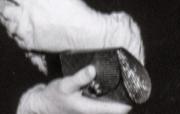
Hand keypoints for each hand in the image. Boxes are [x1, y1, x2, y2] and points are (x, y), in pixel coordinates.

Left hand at [0, 0, 106, 52]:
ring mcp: (27, 32)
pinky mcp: (32, 44)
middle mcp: (26, 17)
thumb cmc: (74, 9)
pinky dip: (15, 34)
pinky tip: (17, 31)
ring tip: (6, 17)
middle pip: (4, 9)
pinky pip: (17, 40)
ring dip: (6, 20)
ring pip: (8, 26)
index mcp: (32, 1)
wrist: (84, 32)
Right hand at [17, 65, 131, 113]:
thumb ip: (79, 78)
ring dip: (118, 97)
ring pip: (111, 107)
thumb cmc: (53, 97)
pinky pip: (104, 105)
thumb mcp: (64, 85)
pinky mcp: (88, 109)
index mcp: (91, 110)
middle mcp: (93, 113)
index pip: (118, 110)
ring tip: (125, 82)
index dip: (130, 101)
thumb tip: (92, 70)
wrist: (42, 106)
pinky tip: (110, 86)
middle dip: (126, 97)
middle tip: (133, 82)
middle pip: (117, 110)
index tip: (137, 89)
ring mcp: (91, 112)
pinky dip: (109, 98)